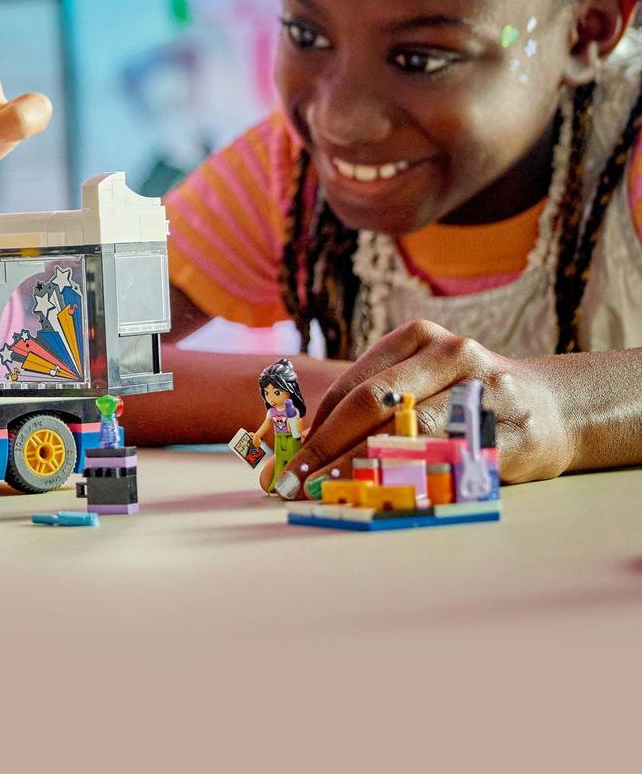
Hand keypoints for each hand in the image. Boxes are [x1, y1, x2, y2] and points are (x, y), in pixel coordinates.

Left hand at [267, 320, 572, 497]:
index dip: (313, 427)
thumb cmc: (469, 397)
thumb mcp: (422, 379)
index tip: (282, 460)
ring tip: (326, 495)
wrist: (556, 408)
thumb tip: (304, 443)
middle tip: (292, 483)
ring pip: (408, 433)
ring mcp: (484, 389)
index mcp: (417, 338)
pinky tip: (386, 500)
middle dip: (325, 448)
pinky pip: (451, 461)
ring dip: (360, 470)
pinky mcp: (511, 431)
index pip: (351, 386)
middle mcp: (450, 353)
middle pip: (372, 404)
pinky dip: (412, 482)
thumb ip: (374, 401)